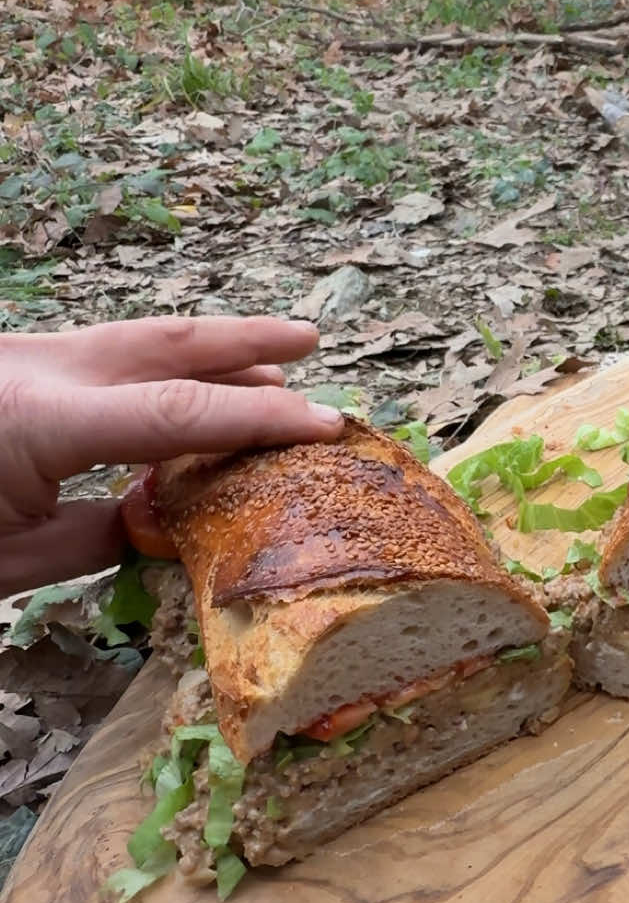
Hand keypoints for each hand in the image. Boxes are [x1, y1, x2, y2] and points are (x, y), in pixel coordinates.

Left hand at [0, 316, 343, 592]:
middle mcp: (38, 372)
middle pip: (163, 346)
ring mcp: (23, 360)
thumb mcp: (11, 561)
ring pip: (132, 342)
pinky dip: (153, 370)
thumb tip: (166, 528)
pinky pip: (98, 360)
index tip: (324, 423)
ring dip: (206, 353)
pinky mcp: (14, 366)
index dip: (260, 417)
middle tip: (309, 341)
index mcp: (40, 420)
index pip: (177, 411)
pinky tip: (188, 388)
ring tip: (270, 370)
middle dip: (244, 341)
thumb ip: (94, 539)